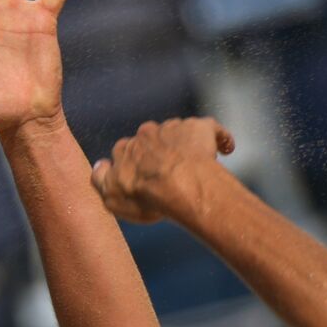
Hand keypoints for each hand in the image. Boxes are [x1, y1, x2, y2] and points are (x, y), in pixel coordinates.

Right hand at [90, 119, 235, 223]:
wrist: (181, 185)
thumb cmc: (146, 196)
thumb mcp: (112, 198)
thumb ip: (100, 181)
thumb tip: (99, 167)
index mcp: (126, 149)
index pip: (124, 152)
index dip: (134, 166)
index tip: (141, 180)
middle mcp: (147, 133)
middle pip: (152, 140)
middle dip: (159, 153)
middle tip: (168, 175)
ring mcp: (174, 128)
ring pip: (179, 133)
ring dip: (185, 146)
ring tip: (196, 167)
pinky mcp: (200, 128)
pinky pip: (211, 129)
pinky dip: (218, 138)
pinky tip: (227, 148)